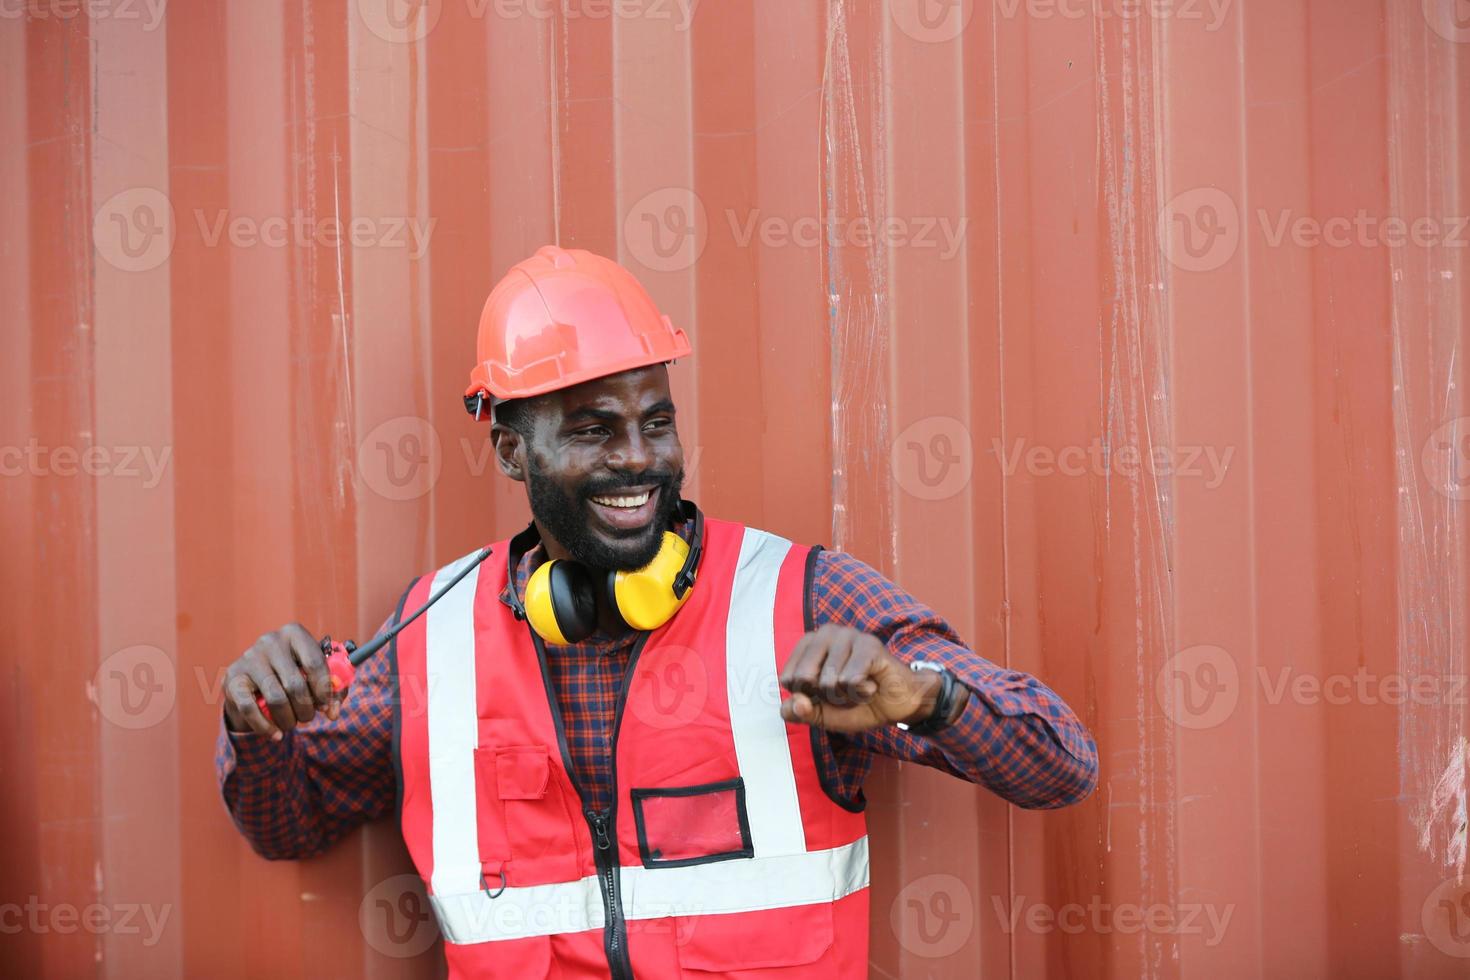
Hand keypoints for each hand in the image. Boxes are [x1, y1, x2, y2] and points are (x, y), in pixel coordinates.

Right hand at [222, 623, 339, 738]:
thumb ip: (332, 691)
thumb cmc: (293, 676)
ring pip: (275, 698)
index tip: (326, 707)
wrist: (254, 681)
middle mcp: (270, 641)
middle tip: (307, 718)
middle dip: (306, 708)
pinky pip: (250, 709)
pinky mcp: (232, 678)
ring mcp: (249, 658)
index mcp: (294, 633)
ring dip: (288, 719)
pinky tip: (276, 734)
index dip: (324, 690)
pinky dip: (266, 727)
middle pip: (295, 684)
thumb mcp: (316, 677)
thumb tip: (332, 712)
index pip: (314, 663)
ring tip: (292, 724)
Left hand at [778, 625, 953, 733]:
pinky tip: (872, 686)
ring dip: (847, 696)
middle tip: (846, 690)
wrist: (897, 705)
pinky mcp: (870, 644)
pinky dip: (861, 693)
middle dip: (826, 697)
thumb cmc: (857, 703)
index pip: (788, 679)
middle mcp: (826, 632)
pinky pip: (850, 680)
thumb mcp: (822, 715)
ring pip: (829, 682)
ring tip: (861, 687)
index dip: (808, 697)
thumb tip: (795, 704)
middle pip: (804, 679)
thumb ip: (800, 712)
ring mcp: (849, 634)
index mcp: (809, 643)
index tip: (827, 693)